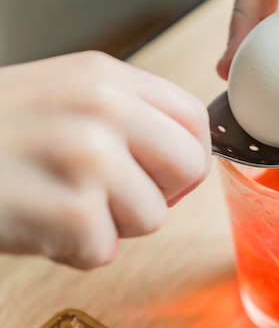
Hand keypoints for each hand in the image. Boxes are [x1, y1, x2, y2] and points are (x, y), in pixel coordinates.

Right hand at [0, 51, 210, 268]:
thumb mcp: (63, 96)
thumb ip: (127, 117)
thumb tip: (181, 159)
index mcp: (107, 77)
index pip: (194, 119)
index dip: (184, 155)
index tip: (160, 171)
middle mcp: (104, 108)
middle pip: (189, 167)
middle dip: (157, 193)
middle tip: (110, 195)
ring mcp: (87, 156)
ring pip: (152, 216)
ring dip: (107, 224)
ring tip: (58, 203)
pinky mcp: (68, 209)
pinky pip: (104, 250)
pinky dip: (71, 250)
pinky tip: (35, 223)